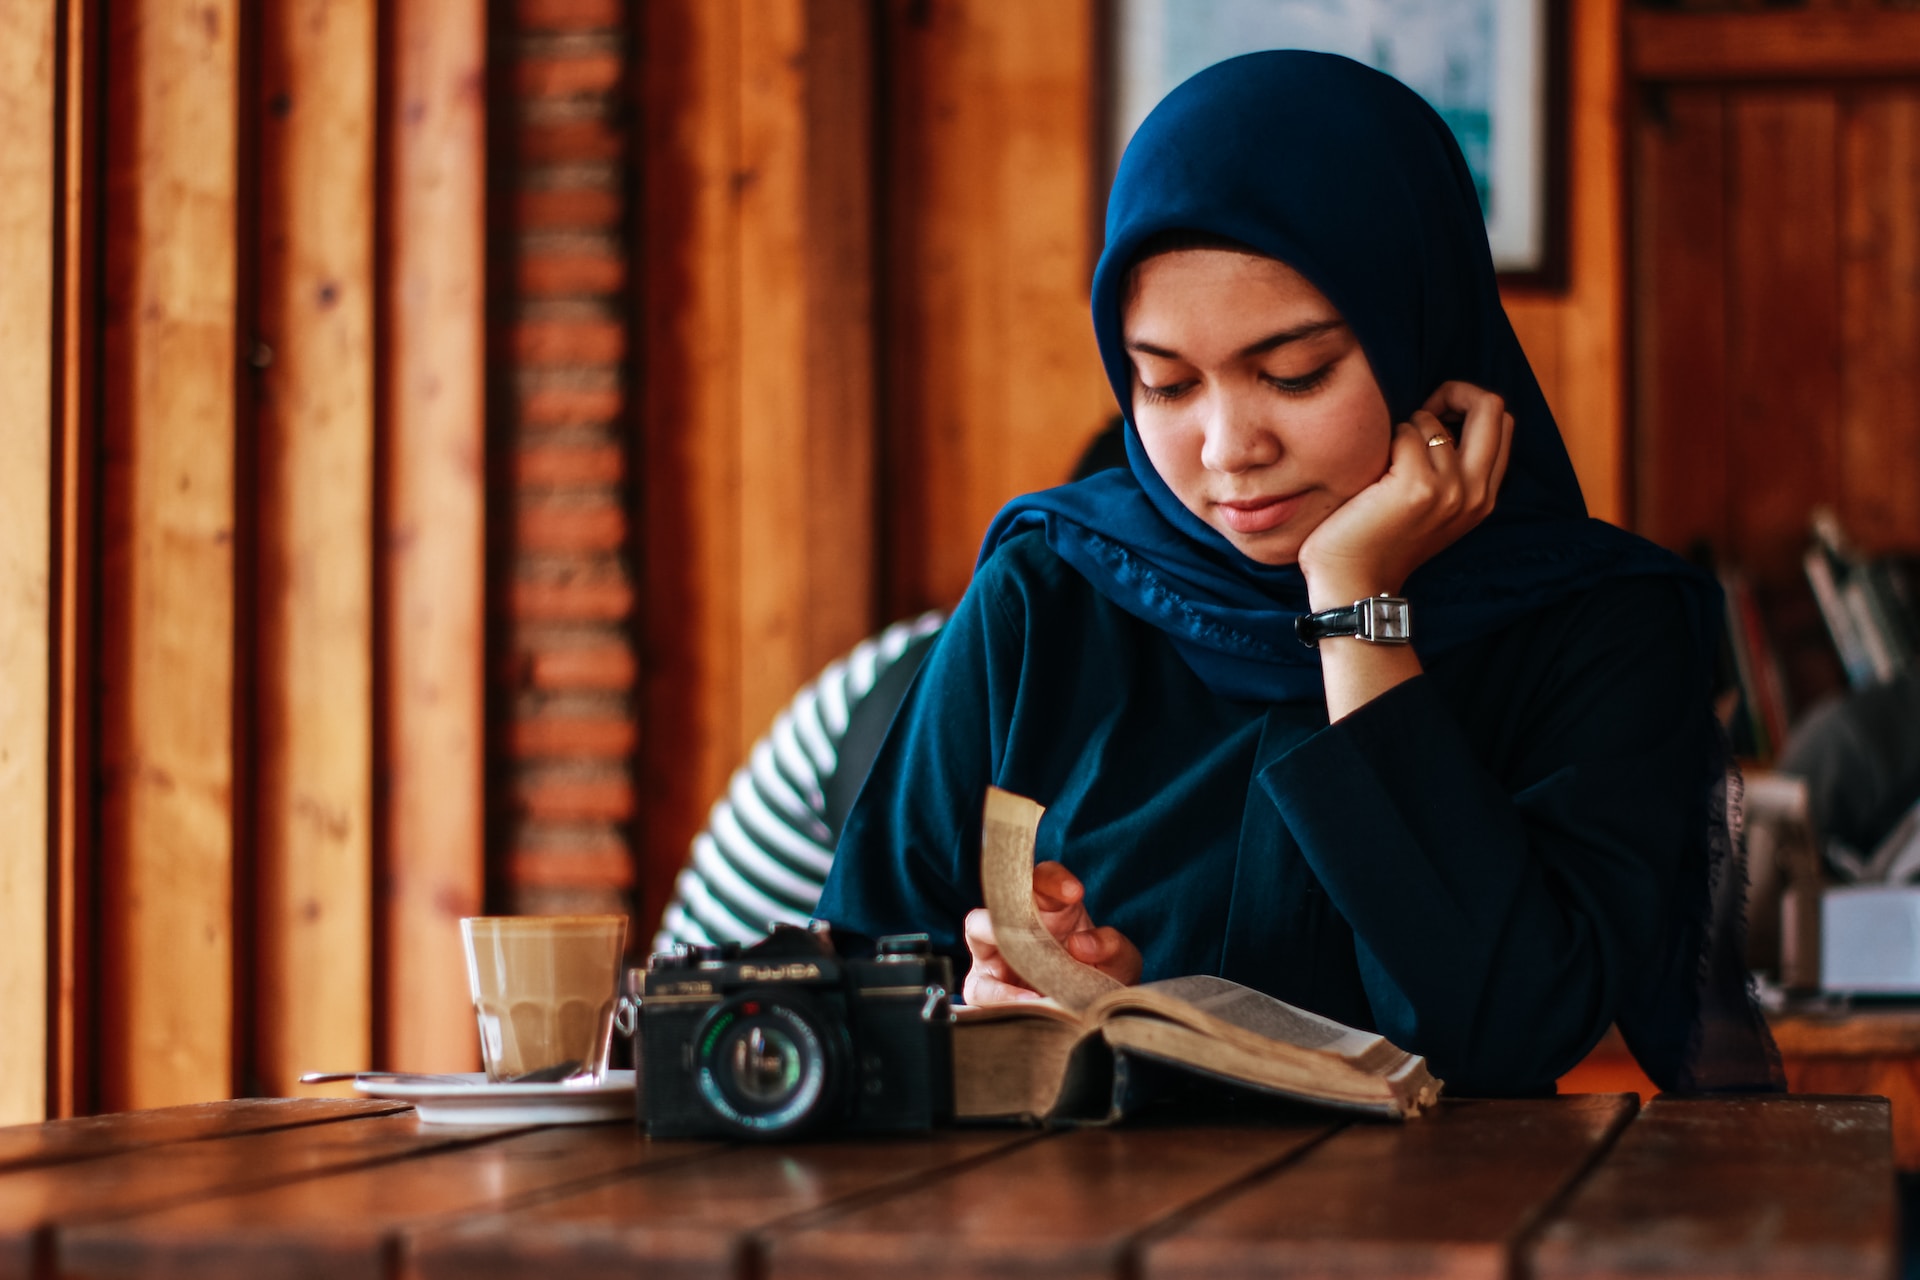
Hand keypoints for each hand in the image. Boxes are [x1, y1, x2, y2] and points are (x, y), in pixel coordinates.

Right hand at [961, 860, 1142, 1004]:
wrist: (1087, 1021)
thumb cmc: (1099, 982)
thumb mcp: (1119, 964)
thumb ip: (1112, 947)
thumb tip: (1081, 943)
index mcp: (1051, 908)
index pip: (1044, 879)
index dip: (1054, 880)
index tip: (1075, 892)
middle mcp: (1018, 922)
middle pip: (1003, 895)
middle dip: (1015, 902)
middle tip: (1038, 924)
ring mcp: (996, 951)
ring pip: (978, 928)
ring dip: (998, 940)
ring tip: (1029, 965)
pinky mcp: (984, 986)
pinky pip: (981, 985)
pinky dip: (1002, 994)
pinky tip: (1031, 1003)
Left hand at [1295, 381, 1514, 608]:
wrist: (1354, 582)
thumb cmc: (1380, 538)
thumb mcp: (1432, 506)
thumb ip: (1451, 469)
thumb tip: (1440, 410)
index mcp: (1485, 497)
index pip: (1504, 423)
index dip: (1470, 405)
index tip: (1436, 417)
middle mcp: (1476, 492)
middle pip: (1493, 407)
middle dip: (1456, 391)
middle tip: (1422, 409)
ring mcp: (1451, 489)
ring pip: (1433, 420)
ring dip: (1404, 429)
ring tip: (1385, 464)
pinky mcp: (1417, 486)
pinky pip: (1405, 433)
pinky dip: (1385, 441)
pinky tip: (1372, 472)